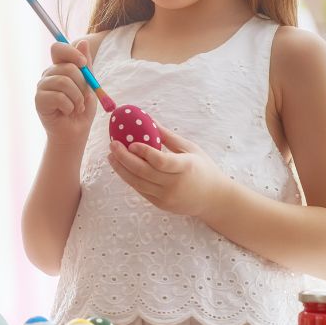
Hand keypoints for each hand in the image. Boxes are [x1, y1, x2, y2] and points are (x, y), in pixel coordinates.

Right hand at [35, 40, 97, 144]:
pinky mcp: (39, 100)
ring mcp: (42, 87)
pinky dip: (70, 107)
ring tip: (77, 107)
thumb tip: (83, 41)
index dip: (71, 52)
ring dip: (77, 98)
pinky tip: (67, 112)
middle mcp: (48, 74)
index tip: (83, 64)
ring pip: (64, 82)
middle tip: (82, 98)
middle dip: (82, 84)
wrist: (75, 133)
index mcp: (59, 68)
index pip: (58, 48)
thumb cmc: (81, 110)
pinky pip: (58, 96)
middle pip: (67, 67)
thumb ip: (86, 66)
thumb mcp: (88, 85)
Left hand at [107, 125, 227, 217]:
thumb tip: (149, 119)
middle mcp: (175, 184)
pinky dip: (129, 178)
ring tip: (111, 156)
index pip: (161, 161)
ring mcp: (167, 197)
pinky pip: (141, 190)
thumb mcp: (190, 148)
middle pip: (144, 172)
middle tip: (113, 145)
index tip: (130, 142)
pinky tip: (122, 167)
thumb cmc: (202, 168)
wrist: (214, 199)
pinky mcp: (161, 205)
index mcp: (186, 167)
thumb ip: (168, 136)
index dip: (144, 152)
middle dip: (124, 158)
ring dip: (121, 169)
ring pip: (138, 183)